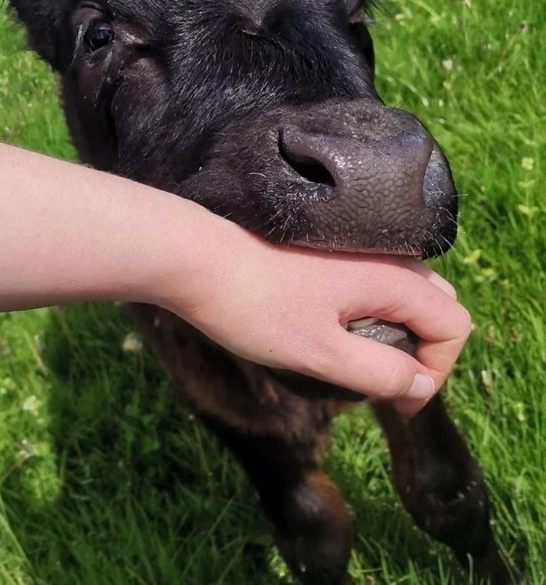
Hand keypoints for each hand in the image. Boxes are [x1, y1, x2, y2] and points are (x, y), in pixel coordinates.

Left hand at [172, 227, 470, 415]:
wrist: (197, 258)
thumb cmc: (256, 307)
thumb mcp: (320, 353)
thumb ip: (380, 371)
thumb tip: (420, 383)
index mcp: (391, 278)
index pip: (454, 324)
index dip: (438, 369)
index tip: (395, 400)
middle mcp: (382, 258)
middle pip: (435, 306)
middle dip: (424, 351)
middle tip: (383, 383)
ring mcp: (354, 252)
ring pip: (403, 296)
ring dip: (396, 335)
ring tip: (355, 364)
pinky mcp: (328, 254)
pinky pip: (373, 286)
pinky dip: (373, 316)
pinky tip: (333, 335)